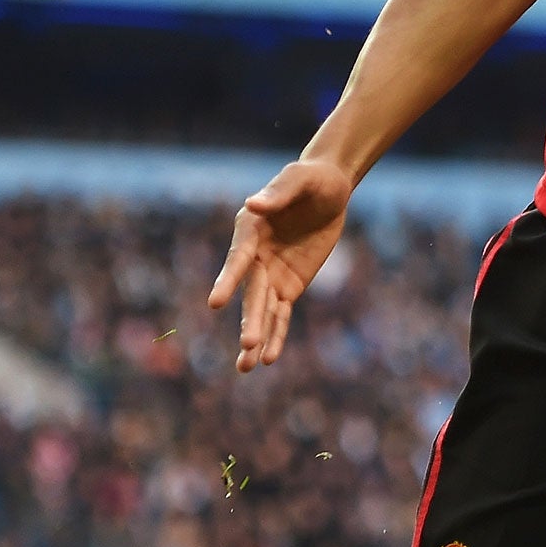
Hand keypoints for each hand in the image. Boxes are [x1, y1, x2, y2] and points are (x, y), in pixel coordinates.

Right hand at [206, 159, 352, 372]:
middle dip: (250, 318)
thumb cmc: (311, 179)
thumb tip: (254, 205)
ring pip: (262, 310)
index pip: (239, 258)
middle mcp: (255, 257)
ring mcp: (271, 274)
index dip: (228, 279)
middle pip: (251, 292)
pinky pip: (281, 314)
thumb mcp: (300, 179)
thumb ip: (278, 193)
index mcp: (250, 230)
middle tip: (248, 344)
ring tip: (246, 367)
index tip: (215, 303)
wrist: (330, 190)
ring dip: (256, 336)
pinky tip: (269, 358)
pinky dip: (276, 334)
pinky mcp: (289, 286)